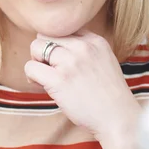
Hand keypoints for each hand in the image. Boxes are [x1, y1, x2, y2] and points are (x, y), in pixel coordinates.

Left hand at [24, 30, 140, 143]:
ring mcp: (71, 62)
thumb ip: (85, 51)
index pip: (63, 30)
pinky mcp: (59, 79)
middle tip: (51, 72)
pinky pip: (31, 67)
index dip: (57, 46)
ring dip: (36, 64)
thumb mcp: (104, 61)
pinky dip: (32, 77)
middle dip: (43, 53)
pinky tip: (42, 87)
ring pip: (35, 48)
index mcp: (95, 40)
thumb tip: (53, 49)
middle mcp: (83, 46)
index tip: (62, 64)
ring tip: (46, 80)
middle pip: (45, 36)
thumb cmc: (108, 96)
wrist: (118, 118)